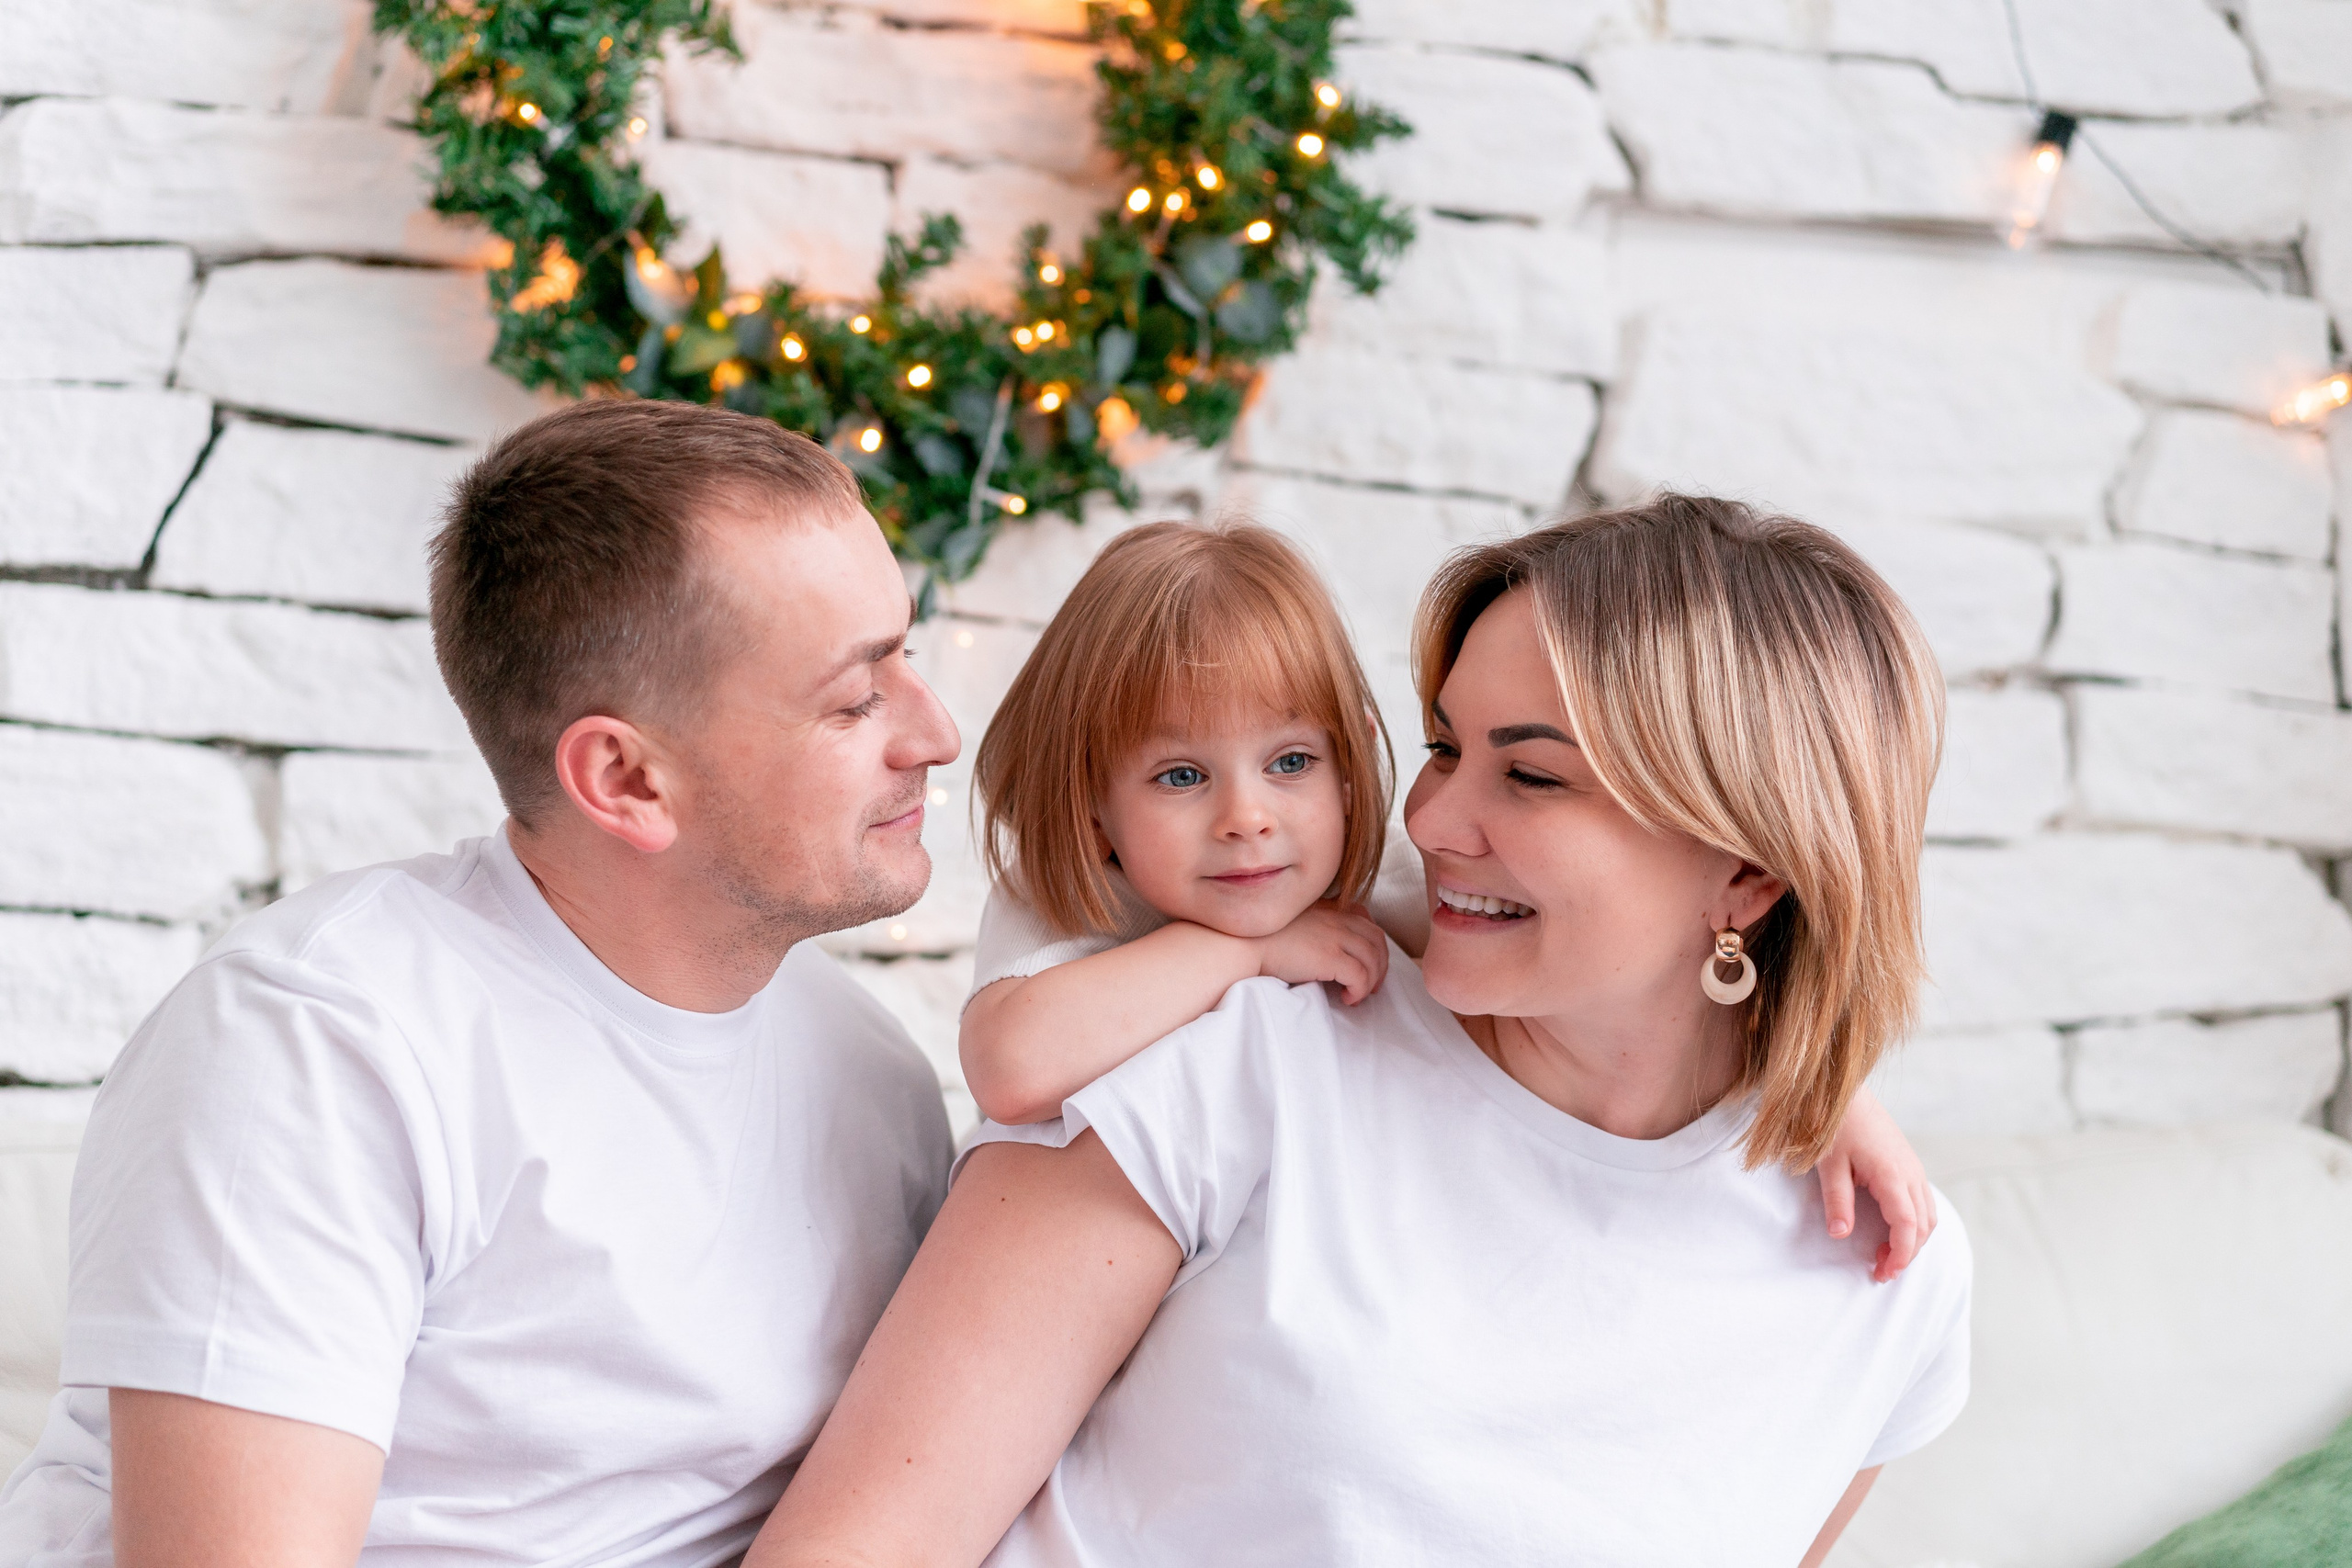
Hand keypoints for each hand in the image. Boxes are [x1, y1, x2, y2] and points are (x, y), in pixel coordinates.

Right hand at [1252, 902, 1389, 1004]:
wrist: (1242, 943)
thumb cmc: (1259, 938)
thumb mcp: (1291, 922)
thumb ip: (1311, 926)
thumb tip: (1322, 948)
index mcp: (1327, 909)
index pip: (1366, 919)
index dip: (1373, 942)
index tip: (1368, 960)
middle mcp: (1336, 918)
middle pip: (1376, 940)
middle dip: (1380, 964)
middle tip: (1373, 985)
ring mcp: (1335, 936)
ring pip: (1373, 959)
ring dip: (1371, 981)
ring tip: (1358, 995)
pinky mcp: (1330, 957)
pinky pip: (1360, 976)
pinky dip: (1360, 990)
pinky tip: (1347, 999)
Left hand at [1816, 1088, 1937, 1283]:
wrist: (1844, 1091)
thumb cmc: (1834, 1124)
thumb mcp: (1828, 1164)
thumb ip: (1837, 1200)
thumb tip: (1841, 1234)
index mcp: (1892, 1174)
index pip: (1908, 1226)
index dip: (1901, 1254)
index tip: (1884, 1273)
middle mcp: (1910, 1173)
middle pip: (1923, 1225)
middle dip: (1907, 1253)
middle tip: (1881, 1271)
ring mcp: (1913, 1167)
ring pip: (1928, 1215)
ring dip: (1914, 1240)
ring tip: (1887, 1255)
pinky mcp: (1908, 1164)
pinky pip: (1923, 1201)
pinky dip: (1915, 1223)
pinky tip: (1893, 1231)